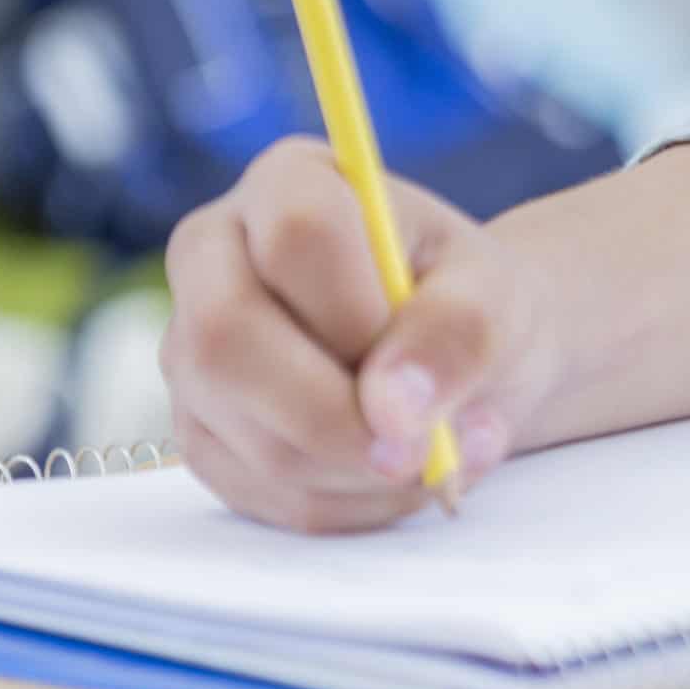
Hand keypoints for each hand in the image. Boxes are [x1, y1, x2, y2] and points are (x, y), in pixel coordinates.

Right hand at [160, 138, 564, 531]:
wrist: (463, 358)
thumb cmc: (474, 306)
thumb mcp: (498, 297)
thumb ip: (460, 333)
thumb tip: (392, 411)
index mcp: (290, 184)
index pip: (298, 233)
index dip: (360, 317)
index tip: (421, 373)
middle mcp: (215, 254)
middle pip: (225, 339)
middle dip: (336, 420)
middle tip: (424, 453)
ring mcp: (191, 348)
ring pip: (245, 430)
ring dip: (360, 473)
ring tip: (439, 456)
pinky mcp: (201, 430)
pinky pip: (259, 492)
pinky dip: (346, 505)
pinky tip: (396, 478)